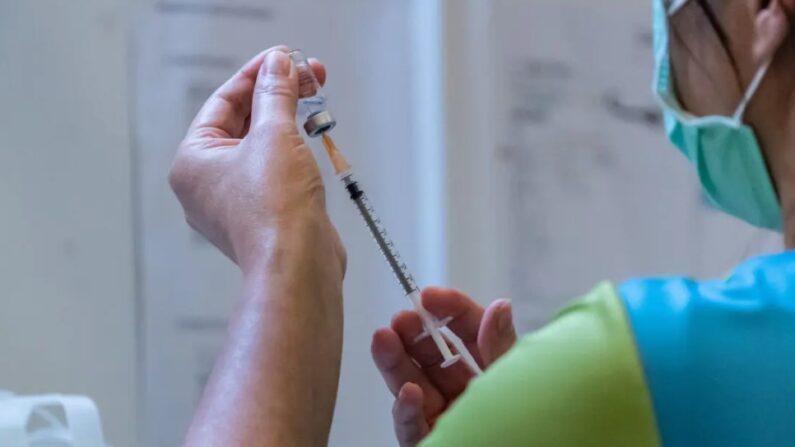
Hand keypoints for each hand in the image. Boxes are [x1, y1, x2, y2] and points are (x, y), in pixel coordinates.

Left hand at [169, 46, 344, 275]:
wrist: (298, 266)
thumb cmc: (274, 211)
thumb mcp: (274, 135)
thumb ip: (275, 95)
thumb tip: (278, 65)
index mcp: (193, 161)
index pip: (223, 102)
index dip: (256, 75)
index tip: (283, 58)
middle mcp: (208, 182)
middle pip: (242, 122)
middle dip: (276, 95)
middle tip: (307, 74)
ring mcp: (236, 201)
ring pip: (260, 146)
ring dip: (287, 119)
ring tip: (313, 97)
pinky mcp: (264, 214)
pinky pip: (274, 169)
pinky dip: (292, 148)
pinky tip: (311, 132)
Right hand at [371, 288, 516, 446]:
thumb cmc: (531, 428)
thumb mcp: (516, 383)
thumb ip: (502, 348)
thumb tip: (498, 305)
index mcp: (493, 374)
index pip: (468, 333)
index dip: (449, 310)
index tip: (429, 296)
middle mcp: (467, 396)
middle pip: (434, 358)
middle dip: (414, 335)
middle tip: (400, 318)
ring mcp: (446, 420)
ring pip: (414, 387)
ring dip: (397, 364)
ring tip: (383, 339)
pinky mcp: (431, 443)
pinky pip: (414, 429)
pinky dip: (408, 412)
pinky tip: (407, 394)